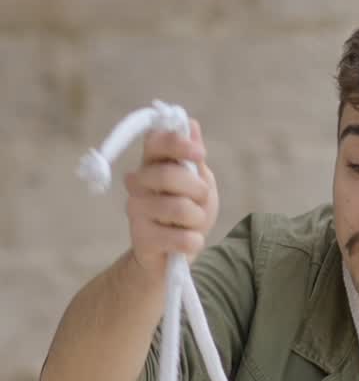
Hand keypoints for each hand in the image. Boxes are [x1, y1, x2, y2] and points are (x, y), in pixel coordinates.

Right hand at [124, 119, 218, 275]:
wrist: (172, 257)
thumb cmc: (187, 215)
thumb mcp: (199, 183)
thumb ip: (194, 158)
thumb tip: (191, 124)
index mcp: (151, 164)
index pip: (155, 141)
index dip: (178, 144)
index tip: (201, 154)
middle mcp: (137, 183)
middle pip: (168, 174)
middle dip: (197, 189)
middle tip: (201, 199)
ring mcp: (135, 210)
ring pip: (179, 207)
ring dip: (198, 218)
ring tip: (192, 224)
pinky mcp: (141, 238)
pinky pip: (181, 238)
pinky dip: (194, 241)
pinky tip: (188, 242)